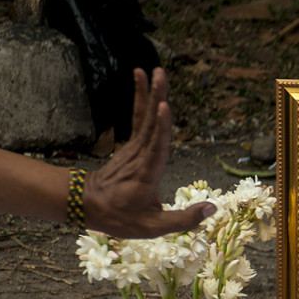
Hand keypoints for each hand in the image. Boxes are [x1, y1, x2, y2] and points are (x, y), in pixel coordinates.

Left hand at [83, 68, 214, 237]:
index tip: (163, 106)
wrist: (86, 206)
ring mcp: (133, 149)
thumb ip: (184, 220)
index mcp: (147, 174)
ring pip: (143, 118)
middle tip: (160, 73)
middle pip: (149, 123)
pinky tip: (142, 84)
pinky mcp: (131, 146)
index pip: (156, 147)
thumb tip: (212, 209)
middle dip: (155, 97)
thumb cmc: (121, 218)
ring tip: (155, 71)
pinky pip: (138, 120)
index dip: (160, 127)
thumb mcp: (153, 228)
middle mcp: (139, 156)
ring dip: (149, 93)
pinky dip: (141, 101)